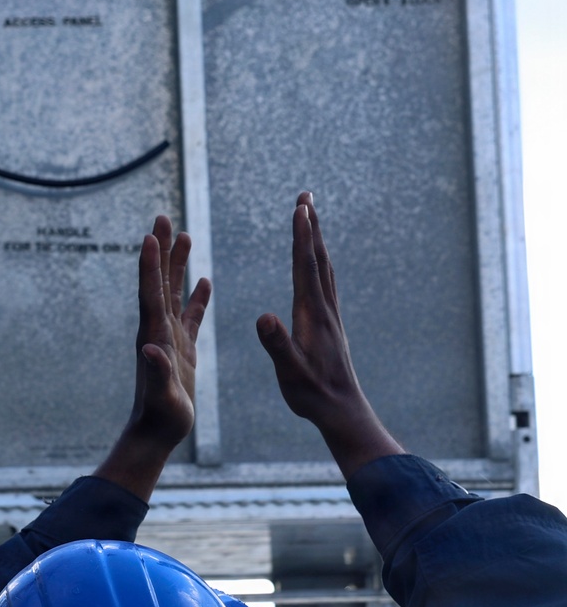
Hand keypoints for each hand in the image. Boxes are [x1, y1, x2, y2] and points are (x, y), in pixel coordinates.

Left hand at [96, 216, 211, 501]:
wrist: (157, 433)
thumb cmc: (161, 417)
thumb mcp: (161, 395)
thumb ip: (157, 372)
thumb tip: (149, 350)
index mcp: (154, 335)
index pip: (151, 293)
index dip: (150, 265)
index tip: (150, 235)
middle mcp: (158, 330)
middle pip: (158, 281)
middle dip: (160, 250)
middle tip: (161, 217)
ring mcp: (169, 337)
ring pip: (172, 292)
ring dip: (176, 264)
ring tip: (183, 235)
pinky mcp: (181, 348)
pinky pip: (190, 315)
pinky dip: (196, 297)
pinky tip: (204, 280)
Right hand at [256, 192, 403, 479]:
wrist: (342, 410)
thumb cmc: (312, 394)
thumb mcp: (289, 372)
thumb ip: (277, 345)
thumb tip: (264, 317)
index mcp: (312, 315)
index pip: (306, 267)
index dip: (302, 236)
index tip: (300, 207)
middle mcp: (325, 309)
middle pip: (318, 258)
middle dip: (311, 226)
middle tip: (306, 196)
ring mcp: (330, 315)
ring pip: (324, 268)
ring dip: (316, 240)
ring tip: (311, 219)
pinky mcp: (330, 324)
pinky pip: (325, 282)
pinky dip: (320, 262)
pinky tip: (318, 263)